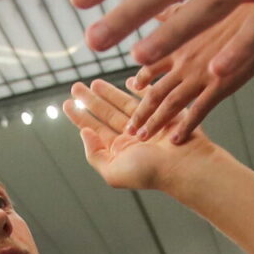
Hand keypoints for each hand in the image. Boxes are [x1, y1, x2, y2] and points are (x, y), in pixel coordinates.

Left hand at [67, 79, 223, 192]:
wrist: (185, 164)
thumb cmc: (151, 172)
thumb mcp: (113, 171)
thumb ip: (95, 155)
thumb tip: (84, 133)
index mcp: (120, 151)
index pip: (95, 130)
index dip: (80, 117)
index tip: (68, 104)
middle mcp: (132, 137)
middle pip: (106, 114)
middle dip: (90, 100)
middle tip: (76, 87)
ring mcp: (148, 123)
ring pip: (123, 104)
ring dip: (108, 93)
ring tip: (93, 82)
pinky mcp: (163, 112)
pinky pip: (148, 97)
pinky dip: (138, 89)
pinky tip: (127, 82)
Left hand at [126, 2, 253, 142]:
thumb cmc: (234, 4)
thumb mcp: (199, 1)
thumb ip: (176, 11)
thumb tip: (158, 7)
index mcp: (179, 42)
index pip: (150, 64)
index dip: (139, 79)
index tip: (131, 90)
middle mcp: (184, 61)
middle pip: (154, 90)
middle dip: (140, 112)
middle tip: (129, 129)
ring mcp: (201, 75)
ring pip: (170, 104)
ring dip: (154, 122)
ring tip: (141, 137)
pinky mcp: (220, 85)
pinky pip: (199, 111)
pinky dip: (186, 127)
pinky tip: (176, 140)